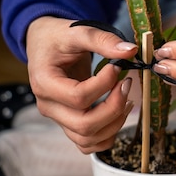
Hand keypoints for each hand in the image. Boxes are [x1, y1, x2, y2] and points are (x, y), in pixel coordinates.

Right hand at [26, 16, 138, 152]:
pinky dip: (108, 134)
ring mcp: (58, 118)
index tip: (116, 67)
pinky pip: (88, 143)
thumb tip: (131, 50)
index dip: (104, 84)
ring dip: (115, 122)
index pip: (78, 97)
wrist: (46, 44)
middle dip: (114, 107)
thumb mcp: (78, 31)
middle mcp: (48, 106)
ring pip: (88, 138)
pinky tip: (120, 111)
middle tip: (127, 84)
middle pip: (84, 124)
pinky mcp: (69, 123)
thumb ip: (103, 40)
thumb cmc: (59, 38)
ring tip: (127, 98)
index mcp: (45, 83)